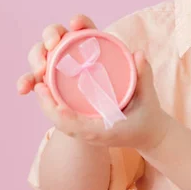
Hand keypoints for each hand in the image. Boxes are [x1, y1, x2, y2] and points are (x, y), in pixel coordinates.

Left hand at [17, 16, 171, 152]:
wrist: (151, 136)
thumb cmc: (149, 117)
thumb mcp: (149, 97)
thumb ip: (143, 76)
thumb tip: (138, 53)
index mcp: (105, 131)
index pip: (76, 125)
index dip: (60, 112)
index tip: (49, 94)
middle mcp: (93, 134)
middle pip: (63, 125)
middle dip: (48, 107)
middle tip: (39, 85)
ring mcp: (88, 133)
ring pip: (62, 123)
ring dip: (49, 106)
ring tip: (39, 85)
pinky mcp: (87, 127)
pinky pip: (67, 120)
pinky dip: (56, 108)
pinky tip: (50, 91)